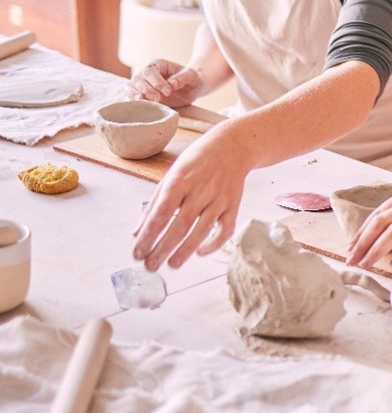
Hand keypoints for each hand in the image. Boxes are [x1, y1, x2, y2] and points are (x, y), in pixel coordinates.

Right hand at [126, 59, 202, 107]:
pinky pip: (132, 97)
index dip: (156, 82)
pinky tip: (140, 107)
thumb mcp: (191, 76)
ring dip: (137, 96)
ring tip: (145, 103)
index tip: (168, 91)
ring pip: (131, 88)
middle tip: (158, 99)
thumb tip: (172, 84)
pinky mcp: (142, 95)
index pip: (150, 72)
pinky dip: (134, 102)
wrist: (191, 87)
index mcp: (158, 64)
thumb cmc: (191, 79)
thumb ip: (182, 78)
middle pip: (137, 79)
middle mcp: (147, 73)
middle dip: (146, 90)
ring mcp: (142, 84)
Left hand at [131, 128, 248, 269]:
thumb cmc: (198, 161)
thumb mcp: (171, 176)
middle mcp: (200, 190)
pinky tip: (200, 252)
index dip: (148, 236)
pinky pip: (225, 229)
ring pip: (201, 230)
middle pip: (180, 225)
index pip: (160, 214)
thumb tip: (138, 231)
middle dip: (162, 248)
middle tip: (150, 265)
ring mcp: (218, 199)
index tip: (137, 253)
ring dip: (185, 251)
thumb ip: (154, 204)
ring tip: (171, 265)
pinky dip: (214, 244)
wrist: (232, 147)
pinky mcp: (233, 205)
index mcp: (180, 181)